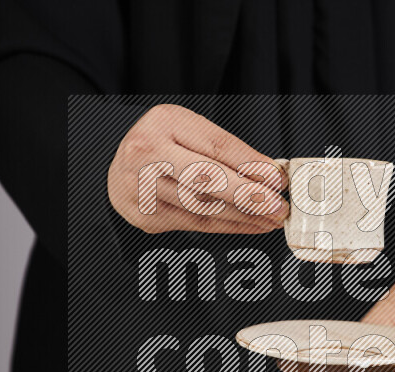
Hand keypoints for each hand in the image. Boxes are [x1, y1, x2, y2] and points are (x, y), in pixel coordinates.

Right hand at [108, 104, 287, 233]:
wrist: (117, 166)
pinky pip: (195, 224)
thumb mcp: (191, 131)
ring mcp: (142, 187)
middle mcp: (147, 154)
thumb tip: (268, 174)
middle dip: (249, 195)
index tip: (277, 179)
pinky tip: (250, 224)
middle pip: (206, 179)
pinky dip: (228, 226)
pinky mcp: (145, 215)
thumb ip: (227, 150)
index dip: (251, 164)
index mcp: (164, 123)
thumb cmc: (161, 145)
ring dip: (244, 216)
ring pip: (203, 206)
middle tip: (277, 206)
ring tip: (270, 218)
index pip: (216, 146)